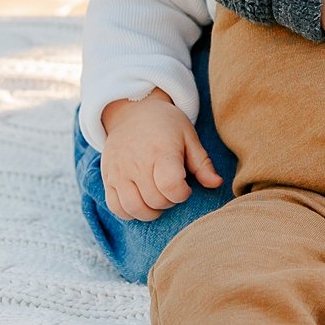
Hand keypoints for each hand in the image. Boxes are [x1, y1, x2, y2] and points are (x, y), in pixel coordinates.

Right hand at [100, 88, 223, 220]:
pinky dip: (129, 213)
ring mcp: (120, 171)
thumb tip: (217, 184)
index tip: (186, 187)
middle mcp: (137, 162)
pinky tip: (141, 203)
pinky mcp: (108, 178)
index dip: (183, 194)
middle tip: (172, 189)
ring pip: (134, 208)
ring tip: (158, 199)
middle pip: (155, 200)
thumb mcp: (189, 136)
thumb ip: (202, 163)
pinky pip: (115, 207)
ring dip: (151, 212)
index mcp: (161, 151)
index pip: (171, 186)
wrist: (133, 111)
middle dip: (169, 202)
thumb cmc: (166, 125)